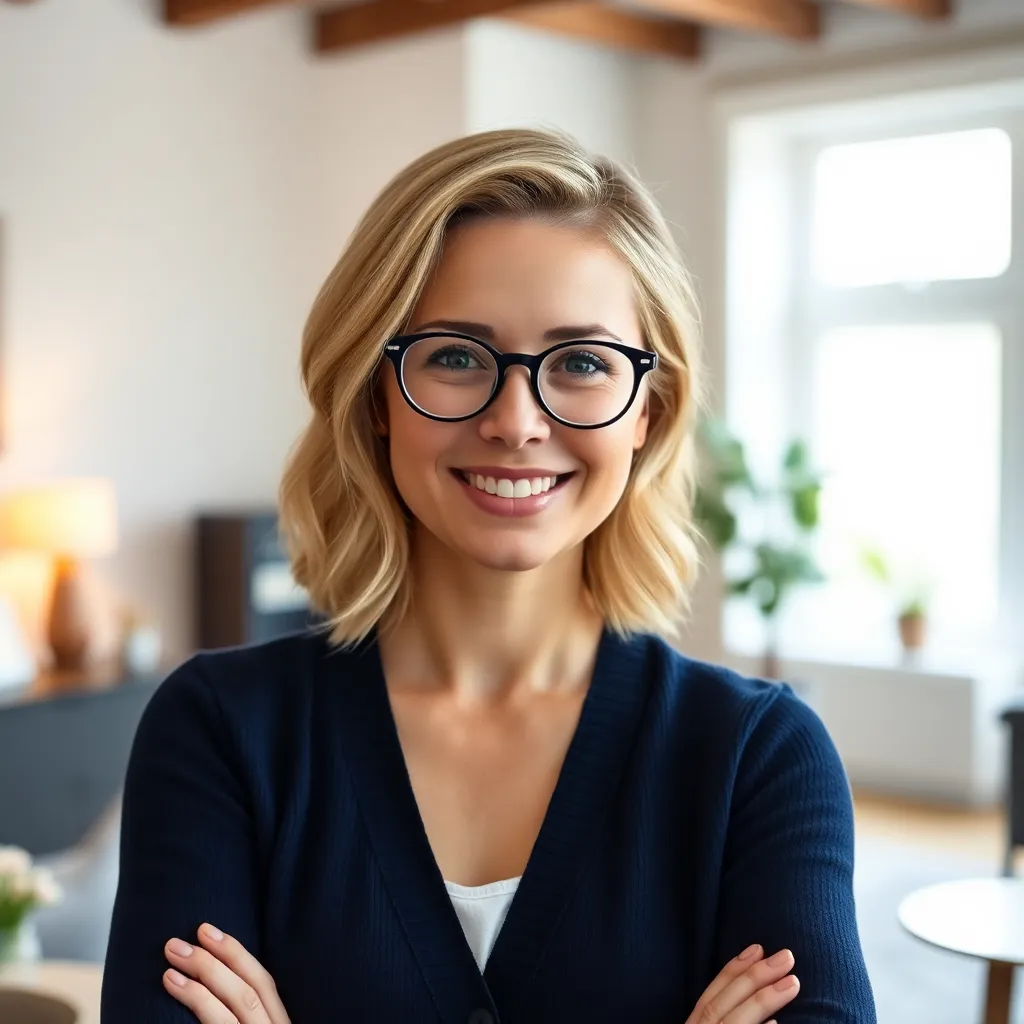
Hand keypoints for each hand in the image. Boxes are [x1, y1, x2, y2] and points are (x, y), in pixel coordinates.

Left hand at [163, 923, 290, 1023]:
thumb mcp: (253, 1023)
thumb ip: (242, 1010)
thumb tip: (217, 976)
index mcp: (278, 1022)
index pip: (264, 983)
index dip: (237, 954)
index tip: (207, 930)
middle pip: (251, 989)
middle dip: (218, 959)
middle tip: (182, 940)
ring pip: (238, 1004)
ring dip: (203, 976)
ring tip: (171, 961)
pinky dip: (197, 1002)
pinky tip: (176, 985)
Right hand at [685, 944, 799, 1023]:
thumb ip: (724, 1016)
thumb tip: (760, 1002)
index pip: (710, 996)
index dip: (732, 970)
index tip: (757, 948)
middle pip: (720, 1004)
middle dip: (753, 977)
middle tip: (786, 957)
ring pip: (733, 1022)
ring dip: (762, 1001)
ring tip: (792, 982)